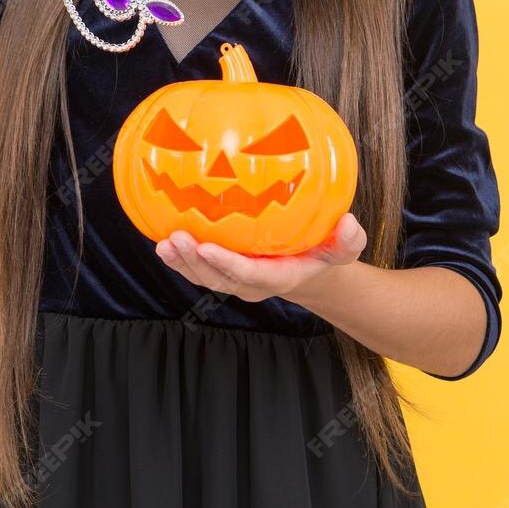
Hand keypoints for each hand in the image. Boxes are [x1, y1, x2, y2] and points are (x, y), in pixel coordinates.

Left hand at [155, 213, 367, 303]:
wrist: (307, 271)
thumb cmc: (323, 253)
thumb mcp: (342, 249)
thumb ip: (347, 241)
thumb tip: (348, 223)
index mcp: (278, 277)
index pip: (250, 275)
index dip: (227, 264)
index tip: (207, 246)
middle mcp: (250, 284)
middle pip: (217, 279)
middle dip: (195, 261)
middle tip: (177, 238)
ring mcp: (233, 281)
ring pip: (202, 277)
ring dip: (182, 262)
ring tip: (164, 243)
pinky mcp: (220, 272)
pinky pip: (196, 269)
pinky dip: (179, 258)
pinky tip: (160, 239)